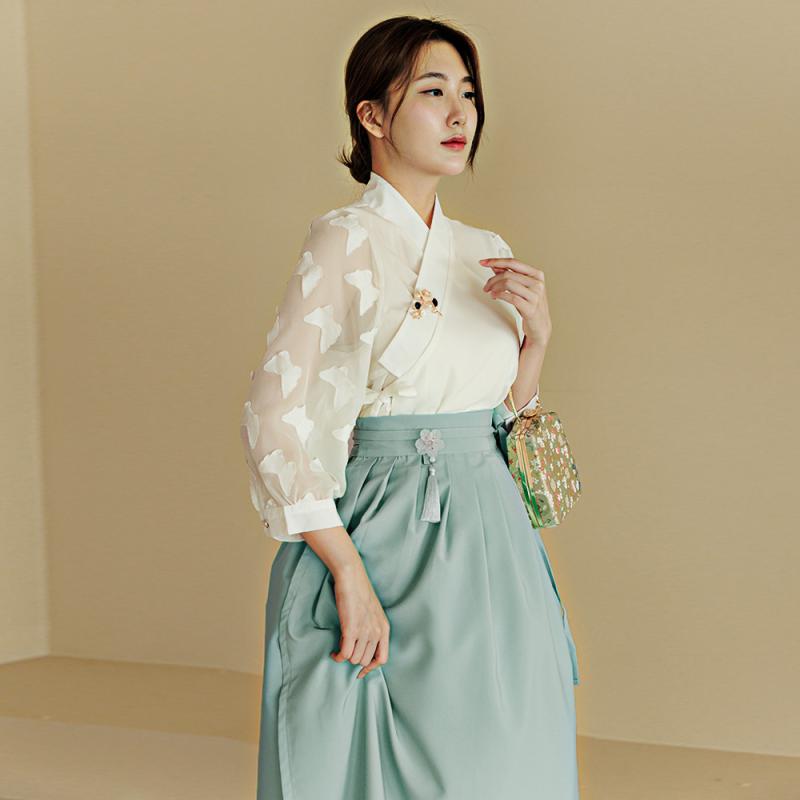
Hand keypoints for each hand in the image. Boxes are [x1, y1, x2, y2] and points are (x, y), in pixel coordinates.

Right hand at [329, 561, 390, 678]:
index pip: (382, 659)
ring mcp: (364, 631)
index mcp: (384, 628)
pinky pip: (344, 653)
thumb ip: (373, 628)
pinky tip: (334, 652)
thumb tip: (365, 647)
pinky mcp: (351, 629)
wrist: (352, 577)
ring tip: (339, 649)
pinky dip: (337, 656)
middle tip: (345, 651)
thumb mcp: (373, 612)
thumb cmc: (359, 592)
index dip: (370, 668)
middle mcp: (377, 632)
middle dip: (354, 658)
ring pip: (354, 659)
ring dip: (345, 656)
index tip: (360, 671)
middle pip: (364, 660)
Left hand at [479, 257, 551, 346]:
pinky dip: (499, 295)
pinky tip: (495, 296)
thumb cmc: (531, 306)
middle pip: (508, 274)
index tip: (484, 262)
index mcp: (536, 275)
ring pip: (508, 283)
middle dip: (492, 279)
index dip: (496, 261)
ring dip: (494, 287)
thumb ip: (510, 276)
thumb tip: (495, 266)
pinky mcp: (530, 308)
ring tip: (490, 292)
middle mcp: (537, 283)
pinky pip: (510, 297)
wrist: (540, 326)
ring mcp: (535, 296)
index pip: (513, 262)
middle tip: (486, 286)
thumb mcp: (522, 288)